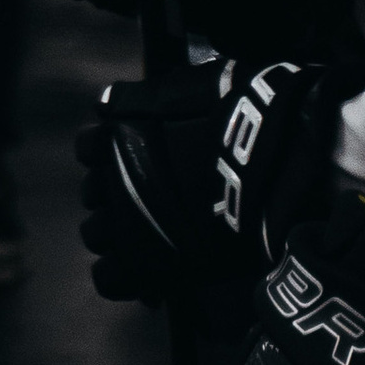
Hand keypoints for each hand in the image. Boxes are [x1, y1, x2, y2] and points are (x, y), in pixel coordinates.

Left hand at [75, 54, 347, 303]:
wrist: (277, 166)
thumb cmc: (242, 119)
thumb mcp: (191, 86)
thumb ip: (146, 97)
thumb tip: (109, 104)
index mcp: (117, 138)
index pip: (88, 147)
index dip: (110, 153)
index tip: (135, 159)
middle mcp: (112, 181)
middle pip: (91, 194)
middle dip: (113, 194)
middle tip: (149, 200)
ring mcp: (126, 224)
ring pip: (95, 234)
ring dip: (116, 233)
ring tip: (150, 236)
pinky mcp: (147, 265)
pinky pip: (109, 278)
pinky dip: (124, 275)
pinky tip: (148, 272)